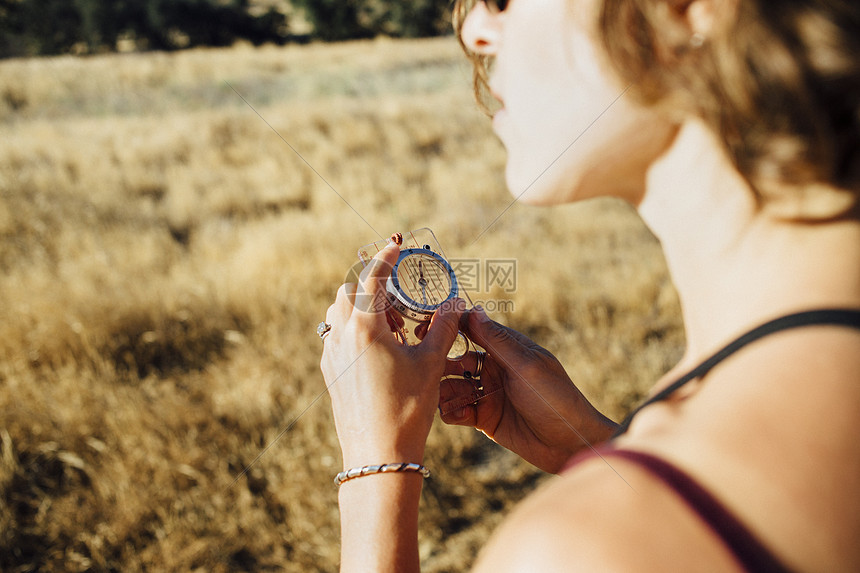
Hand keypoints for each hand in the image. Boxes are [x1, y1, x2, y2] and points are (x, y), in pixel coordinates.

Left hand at [320, 242, 463, 469]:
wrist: (378, 456)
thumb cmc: (407, 409)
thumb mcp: (430, 364)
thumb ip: (443, 326)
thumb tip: (456, 303)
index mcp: (364, 328)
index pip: (371, 278)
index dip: (385, 257)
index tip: (397, 245)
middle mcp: (341, 337)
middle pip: (349, 292)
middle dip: (371, 285)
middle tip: (400, 295)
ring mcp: (332, 356)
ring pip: (339, 314)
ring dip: (362, 308)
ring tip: (393, 325)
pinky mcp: (331, 374)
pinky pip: (337, 337)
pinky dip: (355, 330)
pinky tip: (381, 350)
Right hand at [440, 307, 615, 472]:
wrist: (570, 444)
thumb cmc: (557, 399)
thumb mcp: (527, 367)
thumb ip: (498, 341)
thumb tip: (473, 310)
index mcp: (506, 349)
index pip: (471, 330)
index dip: (447, 329)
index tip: (424, 329)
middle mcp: (494, 368)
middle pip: (456, 359)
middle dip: (440, 364)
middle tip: (428, 372)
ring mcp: (489, 393)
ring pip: (453, 386)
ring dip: (445, 391)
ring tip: (448, 399)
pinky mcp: (485, 418)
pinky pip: (458, 410)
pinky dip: (452, 411)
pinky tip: (461, 416)